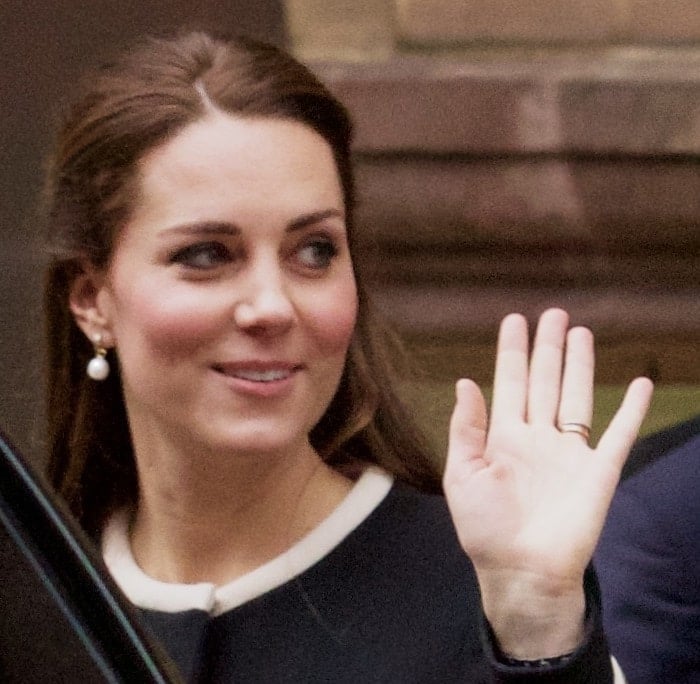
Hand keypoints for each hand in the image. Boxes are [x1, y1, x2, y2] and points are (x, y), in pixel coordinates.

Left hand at [443, 308, 652, 656]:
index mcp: (503, 437)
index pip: (509, 382)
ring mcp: (569, 453)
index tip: (515, 320)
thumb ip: (466, 428)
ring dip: (579, 366)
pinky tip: (640, 384)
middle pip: (544, 380)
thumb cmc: (485, 527)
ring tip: (580, 332)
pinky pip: (619, 435)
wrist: (521, 571)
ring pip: (576, 396)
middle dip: (548, 348)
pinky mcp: (598, 472)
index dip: (512, 351)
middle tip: (554, 314)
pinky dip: (631, 411)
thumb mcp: (462, 474)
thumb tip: (465, 382)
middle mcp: (537, 438)